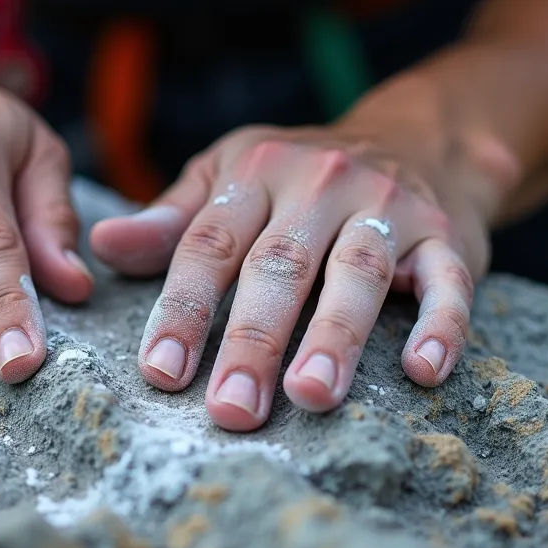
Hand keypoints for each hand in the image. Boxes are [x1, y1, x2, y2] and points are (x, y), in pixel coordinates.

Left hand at [91, 104, 504, 431]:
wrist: (421, 137)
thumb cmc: (301, 177)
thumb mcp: (230, 177)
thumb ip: (172, 220)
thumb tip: (101, 248)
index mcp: (256, 173)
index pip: (209, 245)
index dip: (183, 309)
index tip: (160, 372)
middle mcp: (321, 183)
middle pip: (279, 267)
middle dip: (252, 340)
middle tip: (231, 409)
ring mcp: (387, 208)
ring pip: (357, 273)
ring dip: (335, 337)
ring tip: (311, 396)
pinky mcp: (446, 236)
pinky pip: (447, 282)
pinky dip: (440, 325)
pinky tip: (422, 370)